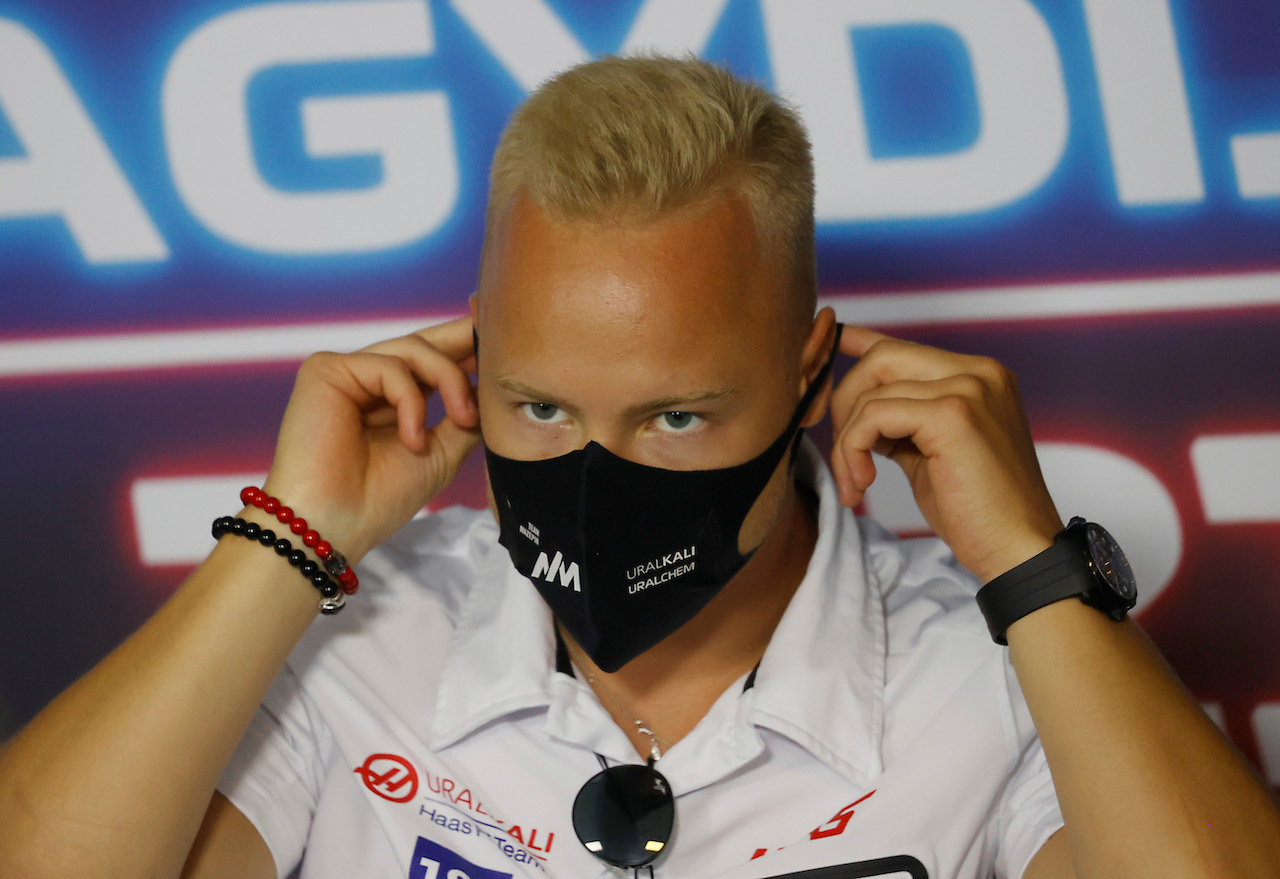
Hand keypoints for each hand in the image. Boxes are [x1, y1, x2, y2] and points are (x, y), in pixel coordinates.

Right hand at [259, 315, 480, 561]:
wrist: (334, 526)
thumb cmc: (380, 499)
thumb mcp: (441, 454)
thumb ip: (465, 418)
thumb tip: (492, 385)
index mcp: (391, 402)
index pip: (432, 364)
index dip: (466, 351)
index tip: (503, 343)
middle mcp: (367, 382)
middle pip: (422, 344)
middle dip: (462, 337)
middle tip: (494, 332)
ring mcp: (346, 373)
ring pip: (413, 350)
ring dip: (449, 381)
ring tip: (463, 418)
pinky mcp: (326, 370)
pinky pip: (388, 367)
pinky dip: (411, 403)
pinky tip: (413, 440)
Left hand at [829, 325, 1061, 582]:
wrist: (1018, 550)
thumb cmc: (976, 510)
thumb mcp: (930, 452)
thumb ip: (901, 419)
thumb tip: (858, 404)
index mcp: (978, 376)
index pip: (902, 346)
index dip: (857, 344)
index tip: (825, 354)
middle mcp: (978, 372)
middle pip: (881, 358)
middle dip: (845, 402)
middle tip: (844, 455)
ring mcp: (968, 388)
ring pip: (871, 392)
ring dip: (847, 443)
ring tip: (856, 484)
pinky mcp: (952, 414)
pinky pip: (874, 416)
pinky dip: (854, 450)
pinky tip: (863, 484)